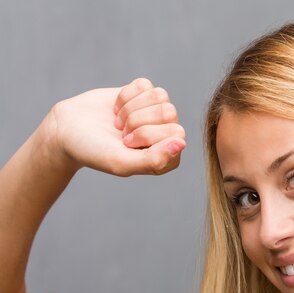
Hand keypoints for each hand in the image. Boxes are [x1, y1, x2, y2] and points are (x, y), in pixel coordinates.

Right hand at [43, 78, 185, 175]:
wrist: (68, 130)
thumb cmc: (94, 152)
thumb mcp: (122, 162)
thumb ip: (154, 160)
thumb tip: (181, 143)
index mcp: (168, 157)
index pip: (176, 134)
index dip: (147, 135)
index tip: (126, 143)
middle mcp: (167, 135)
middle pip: (169, 112)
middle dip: (138, 120)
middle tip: (121, 133)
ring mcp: (156, 114)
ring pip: (160, 96)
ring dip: (131, 108)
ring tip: (119, 122)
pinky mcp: (143, 95)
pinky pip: (145, 85)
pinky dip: (125, 95)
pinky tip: (116, 109)